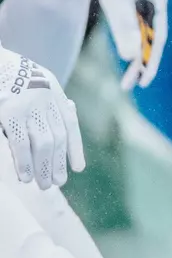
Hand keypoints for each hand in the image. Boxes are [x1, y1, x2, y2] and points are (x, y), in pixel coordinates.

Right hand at [0, 46, 83, 188]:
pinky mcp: (10, 112)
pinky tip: (25, 176)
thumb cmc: (6, 73)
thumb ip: (45, 101)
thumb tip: (59, 124)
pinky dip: (25, 162)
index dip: (75, 147)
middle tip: (57, 182)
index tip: (78, 167)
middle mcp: (46, 98)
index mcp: (53, 90)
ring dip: (44, 167)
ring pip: (44, 143)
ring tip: (43, 185)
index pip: (69, 123)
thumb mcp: (34, 80)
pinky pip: (21, 143)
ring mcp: (28, 106)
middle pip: (58, 137)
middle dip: (58, 162)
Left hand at [83, 0, 167, 89]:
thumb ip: (124, 28)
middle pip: (151, 38)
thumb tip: (130, 57)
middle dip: (142, 62)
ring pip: (141, 33)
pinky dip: (127, 41)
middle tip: (131, 86)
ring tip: (126, 77)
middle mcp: (153, 0)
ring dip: (134, 54)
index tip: (144, 81)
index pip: (158, 37)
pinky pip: (131, 25)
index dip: (152, 60)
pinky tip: (123, 52)